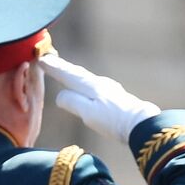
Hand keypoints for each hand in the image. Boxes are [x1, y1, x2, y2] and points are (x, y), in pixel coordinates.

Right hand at [39, 53, 161, 143]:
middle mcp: (101, 83)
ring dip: (73, 73)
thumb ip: (72, 102)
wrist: (143, 125)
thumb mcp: (88, 113)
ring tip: (65, 70)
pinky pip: (94, 85)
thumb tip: (60, 96)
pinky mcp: (117, 98)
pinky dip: (84, 82)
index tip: (41, 59)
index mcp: (92, 86)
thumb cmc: (115, 121)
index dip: (54, 68)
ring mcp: (110, 89)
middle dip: (62, 67)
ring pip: (86, 78)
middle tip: (49, 59)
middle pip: (77, 73)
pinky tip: (88, 87)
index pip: (68, 74)